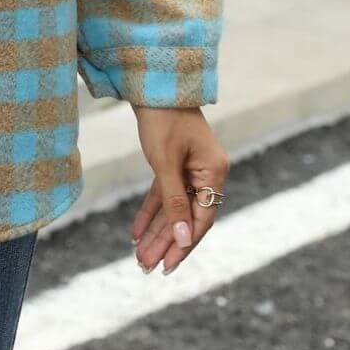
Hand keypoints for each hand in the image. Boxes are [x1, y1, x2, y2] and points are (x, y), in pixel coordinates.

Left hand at [128, 105, 228, 274]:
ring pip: (174, 207)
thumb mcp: (164, 163)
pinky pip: (164, 193)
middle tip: (146, 267)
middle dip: (166, 242)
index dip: (184, 245)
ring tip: (139, 257)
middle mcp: (207, 172)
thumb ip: (174, 202)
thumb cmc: (161, 119)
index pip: (202, 219)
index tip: (167, 267)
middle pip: (187, 217)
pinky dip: (150, 210)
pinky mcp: (175, 161)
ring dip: (156, 231)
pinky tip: (135, 231)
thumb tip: (185, 239)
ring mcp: (192, 167)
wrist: (153, 83)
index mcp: (214, 173)